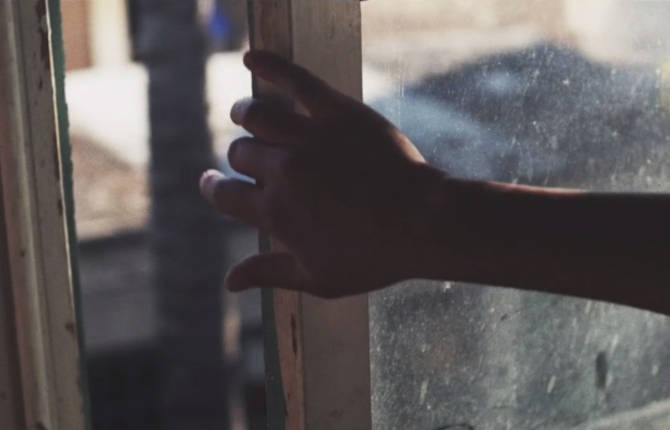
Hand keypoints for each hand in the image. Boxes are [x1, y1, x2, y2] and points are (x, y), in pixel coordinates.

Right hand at [200, 51, 446, 297]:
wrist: (425, 223)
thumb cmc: (374, 256)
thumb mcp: (318, 278)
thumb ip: (269, 273)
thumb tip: (228, 282)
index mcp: (276, 213)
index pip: (225, 194)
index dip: (213, 188)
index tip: (211, 182)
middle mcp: (284, 172)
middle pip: (241, 153)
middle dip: (240, 158)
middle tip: (250, 158)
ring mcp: (308, 139)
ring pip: (256, 116)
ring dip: (244, 114)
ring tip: (244, 113)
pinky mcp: (337, 113)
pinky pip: (295, 80)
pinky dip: (268, 63)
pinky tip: (252, 57)